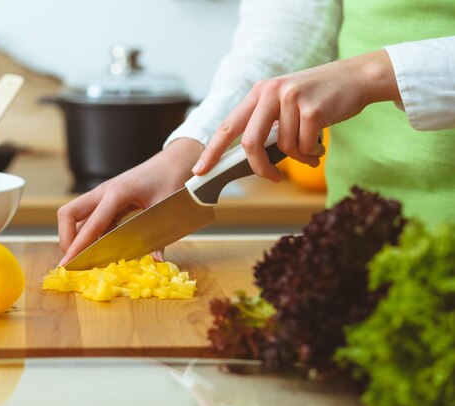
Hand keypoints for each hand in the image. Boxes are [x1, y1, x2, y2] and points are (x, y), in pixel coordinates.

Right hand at [58, 138, 203, 265]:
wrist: (174, 162)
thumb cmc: (171, 180)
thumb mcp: (166, 209)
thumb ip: (160, 237)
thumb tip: (156, 261)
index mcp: (117, 193)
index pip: (90, 223)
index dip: (78, 246)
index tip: (68, 264)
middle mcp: (104, 192)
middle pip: (69, 214)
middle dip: (66, 238)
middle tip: (74, 261)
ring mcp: (104, 195)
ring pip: (76, 216)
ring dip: (75, 237)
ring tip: (83, 260)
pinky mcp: (108, 200)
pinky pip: (91, 218)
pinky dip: (89, 234)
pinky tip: (98, 249)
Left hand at [191, 50, 400, 180]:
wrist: (356, 77)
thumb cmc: (318, 98)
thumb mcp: (285, 104)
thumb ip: (266, 125)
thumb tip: (249, 160)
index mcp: (259, 92)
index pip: (228, 125)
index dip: (212, 151)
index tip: (199, 170)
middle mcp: (270, 92)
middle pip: (251, 143)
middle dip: (260, 167)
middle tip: (272, 177)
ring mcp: (290, 99)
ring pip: (283, 148)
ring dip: (299, 156)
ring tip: (311, 147)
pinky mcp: (312, 109)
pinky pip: (304, 147)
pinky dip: (313, 152)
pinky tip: (321, 143)